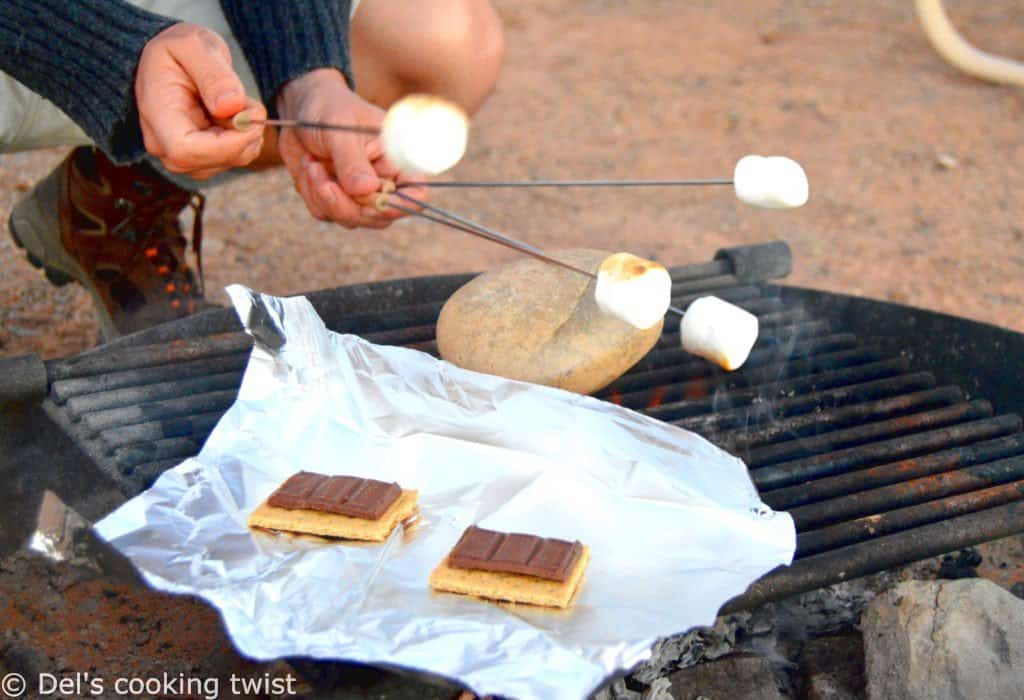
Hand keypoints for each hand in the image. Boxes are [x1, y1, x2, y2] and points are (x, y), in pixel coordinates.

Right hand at [135, 23, 265, 178]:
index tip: (252, 121)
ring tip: (240, 103)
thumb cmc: (181, 50)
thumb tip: (231, 106)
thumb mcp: (194, 45)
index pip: (184, 150)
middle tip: (251, 104)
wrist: (175, 60)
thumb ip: (213, 74)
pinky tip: (238, 116)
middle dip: (243, 136)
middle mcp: (163, 143)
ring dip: (248, 136)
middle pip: (210, 160)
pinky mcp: (202, 158)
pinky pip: (235, 158)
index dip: (225, 145)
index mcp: (156, 113)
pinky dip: (248, 139)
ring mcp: (182, 155)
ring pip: (228, 162)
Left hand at [276, 68, 427, 228]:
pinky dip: (312, 194)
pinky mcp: (336, 199)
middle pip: (380, 216)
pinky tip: (308, 168)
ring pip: (350, 218)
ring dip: (324, 196)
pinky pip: (326, 213)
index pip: (417, 193)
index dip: (403, 204)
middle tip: (322, 180)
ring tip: (312, 164)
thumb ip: (352, 161)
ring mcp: (360, 194)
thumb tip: (366, 190)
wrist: (301, 108)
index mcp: (397, 160)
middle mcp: (383, 182)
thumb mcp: (339, 130)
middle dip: (348, 204)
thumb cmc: (329, 109)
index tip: (377, 200)